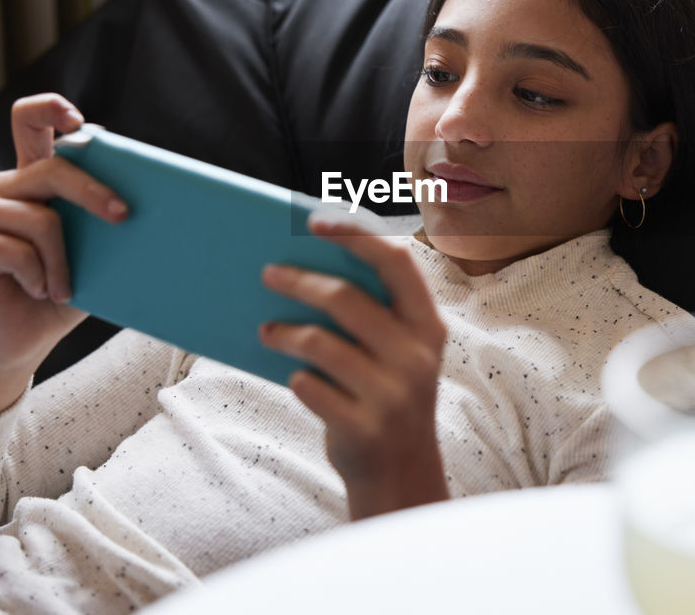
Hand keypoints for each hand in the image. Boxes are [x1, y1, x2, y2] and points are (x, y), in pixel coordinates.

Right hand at [0, 93, 128, 417]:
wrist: (29, 335)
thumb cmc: (68, 286)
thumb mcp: (99, 250)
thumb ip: (112, 219)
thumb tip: (173, 210)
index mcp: (36, 178)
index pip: (30, 123)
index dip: (48, 109)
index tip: (77, 120)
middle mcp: (6, 186)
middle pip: (50, 169)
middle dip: (92, 192)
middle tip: (124, 217)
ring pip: (40, 219)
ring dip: (64, 261)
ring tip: (64, 287)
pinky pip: (16, 250)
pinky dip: (40, 276)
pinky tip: (39, 290)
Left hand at [259, 212, 448, 519]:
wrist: (402, 474)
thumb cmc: (387, 394)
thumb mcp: (399, 352)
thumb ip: (372, 313)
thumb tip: (302, 264)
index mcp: (428, 326)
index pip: (396, 262)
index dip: (355, 235)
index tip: (313, 221)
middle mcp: (417, 356)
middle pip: (346, 299)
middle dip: (299, 281)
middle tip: (267, 273)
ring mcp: (393, 395)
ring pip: (320, 343)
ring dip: (285, 333)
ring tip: (266, 330)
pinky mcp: (364, 427)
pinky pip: (310, 386)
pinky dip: (297, 378)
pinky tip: (295, 377)